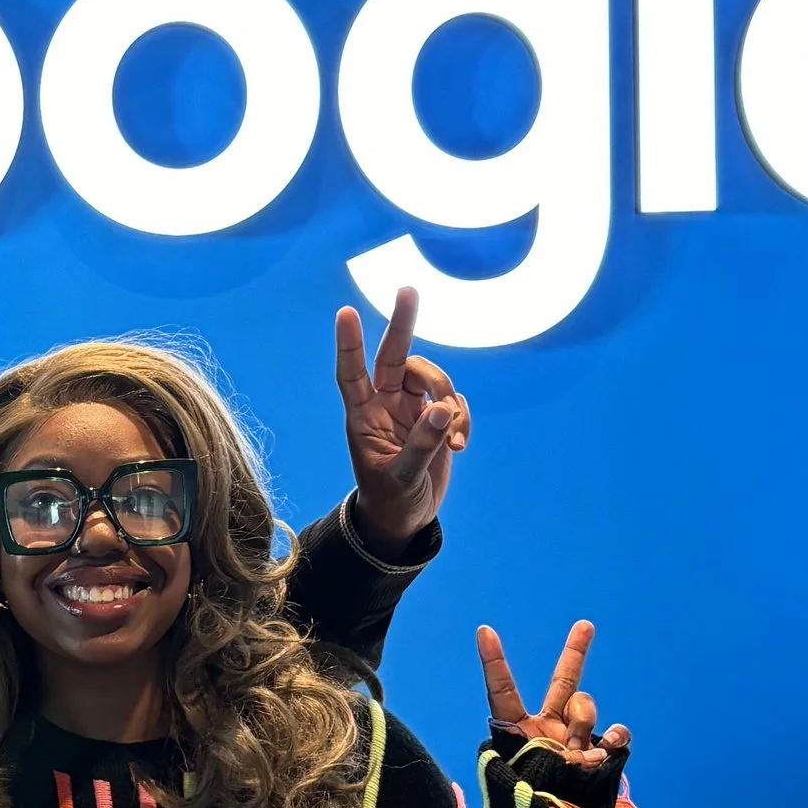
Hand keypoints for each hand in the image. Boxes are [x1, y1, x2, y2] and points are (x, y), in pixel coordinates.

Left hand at [334, 288, 470, 549]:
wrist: (404, 518)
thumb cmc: (390, 500)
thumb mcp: (401, 478)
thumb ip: (420, 445)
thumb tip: (444, 409)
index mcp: (363, 417)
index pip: (352, 374)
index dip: (349, 344)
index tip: (345, 312)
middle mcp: (385, 404)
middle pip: (396, 356)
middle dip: (402, 324)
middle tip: (408, 289)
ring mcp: (411, 408)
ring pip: (434, 380)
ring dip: (449, 403)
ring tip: (453, 441)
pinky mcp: (435, 418)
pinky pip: (454, 402)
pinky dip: (461, 419)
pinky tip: (458, 446)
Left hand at [477, 618, 631, 772]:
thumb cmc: (527, 806)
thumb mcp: (517, 780)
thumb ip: (542, 753)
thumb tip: (582, 742)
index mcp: (518, 731)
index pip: (503, 692)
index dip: (494, 662)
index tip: (484, 630)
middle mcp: (550, 729)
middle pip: (564, 683)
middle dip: (577, 652)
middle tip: (585, 624)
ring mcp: (578, 739)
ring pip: (586, 707)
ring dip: (581, 723)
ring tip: (572, 756)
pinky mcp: (602, 754)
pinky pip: (615, 733)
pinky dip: (615, 738)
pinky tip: (604, 752)